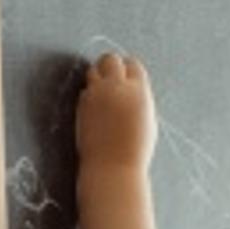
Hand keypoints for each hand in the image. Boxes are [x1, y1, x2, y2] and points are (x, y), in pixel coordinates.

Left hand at [75, 47, 158, 179]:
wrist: (112, 169)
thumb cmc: (133, 152)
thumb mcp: (146, 121)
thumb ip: (138, 99)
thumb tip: (131, 86)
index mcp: (139, 92)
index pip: (133, 65)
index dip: (129, 71)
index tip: (127, 80)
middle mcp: (117, 87)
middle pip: (111, 59)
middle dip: (111, 66)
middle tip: (111, 80)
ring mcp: (98, 94)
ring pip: (94, 70)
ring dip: (98, 77)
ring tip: (102, 94)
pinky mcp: (83, 103)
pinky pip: (85, 90)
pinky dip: (90, 95)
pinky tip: (95, 111)